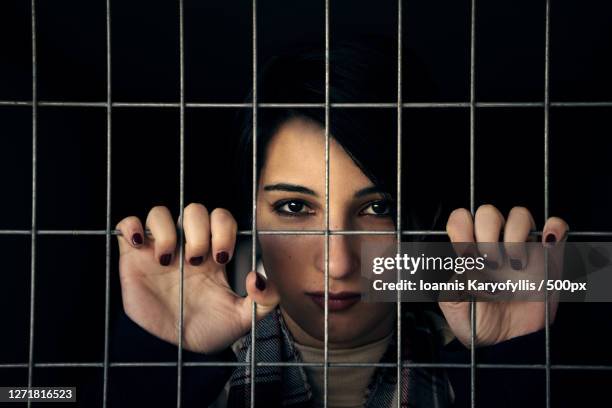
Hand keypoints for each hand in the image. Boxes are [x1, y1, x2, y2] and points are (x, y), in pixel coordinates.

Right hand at [115, 204, 279, 352]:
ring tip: (167, 258)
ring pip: (160, 212)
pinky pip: (127, 224)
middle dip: (198, 231)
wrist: (174, 350)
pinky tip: (139, 245)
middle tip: (196, 261)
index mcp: (213, 253)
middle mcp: (186, 245)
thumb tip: (258, 278)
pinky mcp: (133, 257)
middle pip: (193, 210)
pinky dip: (132, 226)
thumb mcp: (244, 318)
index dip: (223, 229)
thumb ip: (265, 300)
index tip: (222, 257)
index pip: (221, 218)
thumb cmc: (207, 330)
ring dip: (166, 231)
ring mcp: (159, 249)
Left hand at [439, 205, 568, 346]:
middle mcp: (494, 244)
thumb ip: (450, 289)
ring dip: (515, 235)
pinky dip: (554, 228)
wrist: (509, 345)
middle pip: (488, 212)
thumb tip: (460, 272)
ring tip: (515, 266)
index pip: (461, 220)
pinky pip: (556, 226)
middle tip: (491, 264)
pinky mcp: (549, 256)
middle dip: (487, 234)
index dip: (461, 229)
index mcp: (469, 252)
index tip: (466, 256)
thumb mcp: (455, 309)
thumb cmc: (478, 323)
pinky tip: (547, 246)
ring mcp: (522, 248)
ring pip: (520, 215)